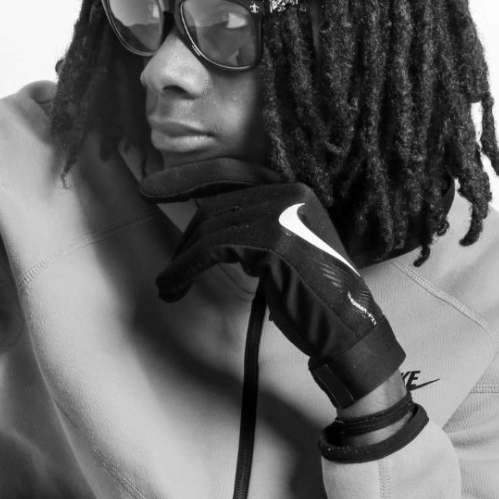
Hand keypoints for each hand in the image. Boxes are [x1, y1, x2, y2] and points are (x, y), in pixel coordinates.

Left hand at [140, 158, 403, 406]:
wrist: (348, 327)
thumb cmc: (314, 296)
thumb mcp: (286, 247)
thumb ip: (257, 226)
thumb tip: (208, 220)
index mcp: (295, 190)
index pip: (230, 172)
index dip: (187, 178)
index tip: (150, 189)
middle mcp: (289, 192)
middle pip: (216, 205)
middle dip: (188, 239)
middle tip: (171, 271)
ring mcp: (282, 214)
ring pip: (209, 227)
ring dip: (182, 260)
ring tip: (169, 286)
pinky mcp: (271, 241)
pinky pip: (211, 249)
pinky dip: (185, 269)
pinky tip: (174, 287)